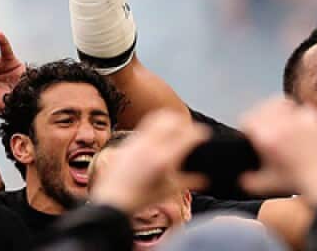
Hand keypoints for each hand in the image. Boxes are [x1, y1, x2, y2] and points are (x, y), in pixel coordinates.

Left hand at [89, 110, 208, 213]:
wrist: (112, 198)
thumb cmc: (141, 198)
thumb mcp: (168, 191)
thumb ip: (189, 182)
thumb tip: (204, 179)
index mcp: (163, 159)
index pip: (186, 135)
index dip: (199, 132)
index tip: (205, 134)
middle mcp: (149, 146)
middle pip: (170, 119)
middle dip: (183, 121)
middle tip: (190, 129)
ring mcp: (135, 141)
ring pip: (155, 118)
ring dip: (168, 120)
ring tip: (176, 128)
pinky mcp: (126, 142)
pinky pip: (144, 126)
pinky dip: (156, 127)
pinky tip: (159, 136)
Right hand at [239, 98, 316, 202]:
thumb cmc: (301, 180)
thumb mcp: (266, 183)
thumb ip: (248, 179)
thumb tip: (242, 177)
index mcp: (265, 136)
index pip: (245, 120)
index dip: (246, 128)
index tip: (250, 134)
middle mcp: (280, 124)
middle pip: (259, 107)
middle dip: (260, 118)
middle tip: (264, 129)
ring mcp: (296, 119)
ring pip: (277, 102)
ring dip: (275, 111)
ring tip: (278, 123)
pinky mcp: (311, 118)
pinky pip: (298, 107)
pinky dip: (295, 114)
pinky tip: (295, 125)